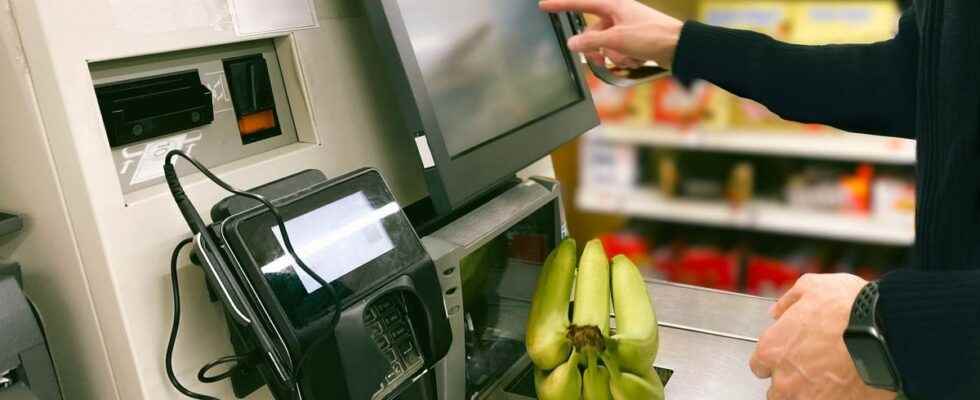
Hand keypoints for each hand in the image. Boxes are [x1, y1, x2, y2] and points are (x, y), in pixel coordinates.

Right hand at [538, 0, 682, 67]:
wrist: (680, 48)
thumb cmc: (652, 35)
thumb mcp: (616, 39)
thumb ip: (591, 42)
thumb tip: (572, 44)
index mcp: (614, 5)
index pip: (581, 3)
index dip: (561, 5)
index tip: (543, 5)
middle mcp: (618, 14)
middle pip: (593, 32)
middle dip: (597, 48)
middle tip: (600, 57)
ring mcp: (626, 28)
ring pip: (606, 45)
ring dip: (614, 55)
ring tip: (629, 57)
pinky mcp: (634, 41)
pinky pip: (618, 51)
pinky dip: (625, 58)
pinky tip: (637, 59)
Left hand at [750, 273, 896, 399]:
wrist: (887, 329)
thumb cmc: (849, 307)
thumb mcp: (812, 286)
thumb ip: (789, 300)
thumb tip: (778, 310)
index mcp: (773, 349)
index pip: (759, 365)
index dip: (775, 359)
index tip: (788, 355)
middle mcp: (785, 378)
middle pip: (777, 390)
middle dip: (790, 380)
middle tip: (810, 368)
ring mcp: (810, 398)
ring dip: (808, 393)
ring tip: (827, 380)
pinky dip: (834, 398)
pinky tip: (844, 388)